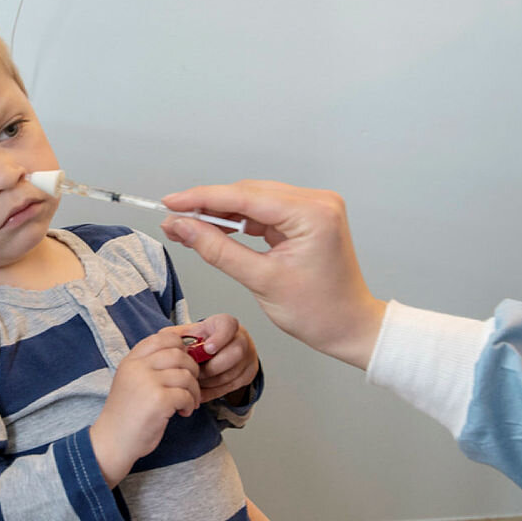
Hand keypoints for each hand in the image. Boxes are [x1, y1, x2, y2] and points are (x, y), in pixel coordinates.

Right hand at [90, 329, 200, 486]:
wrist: (112, 442)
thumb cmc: (126, 414)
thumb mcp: (131, 380)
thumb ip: (149, 365)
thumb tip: (183, 353)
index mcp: (131, 360)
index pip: (162, 337)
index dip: (180, 346)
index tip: (183, 363)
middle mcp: (138, 367)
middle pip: (178, 354)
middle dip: (192, 370)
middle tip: (190, 386)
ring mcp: (147, 383)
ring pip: (186, 375)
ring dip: (194, 390)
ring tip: (188, 403)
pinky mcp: (158, 401)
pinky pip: (186, 394)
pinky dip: (190, 404)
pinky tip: (182, 412)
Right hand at [161, 181, 386, 369]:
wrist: (351, 327)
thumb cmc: (317, 312)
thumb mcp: (260, 280)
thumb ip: (217, 249)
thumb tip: (181, 226)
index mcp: (312, 213)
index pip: (245, 196)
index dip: (202, 198)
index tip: (170, 203)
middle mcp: (317, 201)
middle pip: (249, 193)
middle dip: (209, 206)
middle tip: (173, 221)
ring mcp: (314, 207)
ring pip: (255, 200)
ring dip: (222, 213)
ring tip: (187, 227)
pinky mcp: (308, 217)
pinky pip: (266, 211)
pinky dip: (240, 221)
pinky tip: (215, 229)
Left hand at [184, 313, 258, 401]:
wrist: (223, 348)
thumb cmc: (205, 339)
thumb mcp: (192, 332)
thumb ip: (178, 335)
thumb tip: (162, 340)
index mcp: (226, 324)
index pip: (229, 326)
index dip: (219, 338)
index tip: (207, 348)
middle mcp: (241, 339)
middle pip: (235, 354)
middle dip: (211, 367)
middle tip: (195, 373)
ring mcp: (247, 358)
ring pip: (231, 374)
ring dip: (210, 382)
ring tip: (194, 383)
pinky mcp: (247, 374)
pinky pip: (230, 387)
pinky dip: (213, 392)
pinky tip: (200, 393)